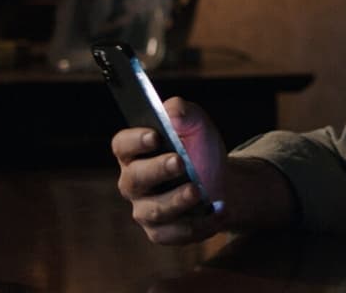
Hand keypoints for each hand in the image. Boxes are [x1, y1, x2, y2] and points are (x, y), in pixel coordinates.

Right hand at [113, 97, 226, 244]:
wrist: (222, 182)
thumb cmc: (200, 151)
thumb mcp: (197, 126)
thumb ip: (184, 113)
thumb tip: (174, 112)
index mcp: (135, 152)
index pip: (122, 145)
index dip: (135, 140)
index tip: (155, 135)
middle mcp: (134, 182)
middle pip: (135, 178)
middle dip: (157, 170)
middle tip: (179, 161)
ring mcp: (145, 209)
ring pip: (154, 209)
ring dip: (177, 200)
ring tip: (199, 191)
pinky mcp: (161, 232)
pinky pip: (172, 233)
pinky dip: (196, 224)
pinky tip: (216, 211)